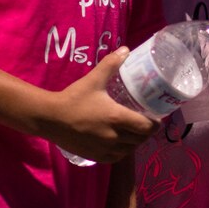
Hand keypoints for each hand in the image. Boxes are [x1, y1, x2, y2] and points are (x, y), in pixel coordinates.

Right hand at [42, 47, 158, 163]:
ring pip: (129, 150)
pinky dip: (122, 151)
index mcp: (117, 118)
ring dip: (135, 142)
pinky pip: (117, 157)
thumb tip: (126, 50)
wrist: (51, 118)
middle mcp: (115, 137)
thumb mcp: (94, 79)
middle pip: (140, 139)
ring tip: (134, 132)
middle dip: (146, 132)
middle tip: (145, 122)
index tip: (156, 118)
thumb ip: (111, 64)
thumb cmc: (74, 98)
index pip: (146, 127)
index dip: (155, 124)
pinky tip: (120, 143)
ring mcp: (106, 149)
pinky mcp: (96, 157)